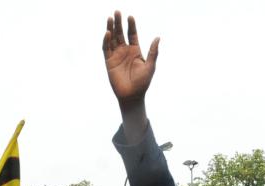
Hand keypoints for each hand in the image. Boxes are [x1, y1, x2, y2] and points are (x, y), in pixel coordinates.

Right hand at [103, 10, 157, 135]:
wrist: (132, 96)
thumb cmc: (143, 82)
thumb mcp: (150, 66)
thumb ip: (153, 52)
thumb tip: (158, 38)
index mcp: (135, 51)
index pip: (132, 34)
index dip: (131, 26)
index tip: (130, 17)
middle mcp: (125, 51)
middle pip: (121, 33)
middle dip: (119, 23)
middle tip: (117, 11)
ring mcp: (116, 56)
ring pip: (112, 39)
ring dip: (111, 28)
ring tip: (111, 18)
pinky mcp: (109, 61)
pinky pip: (106, 49)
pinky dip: (106, 41)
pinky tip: (108, 33)